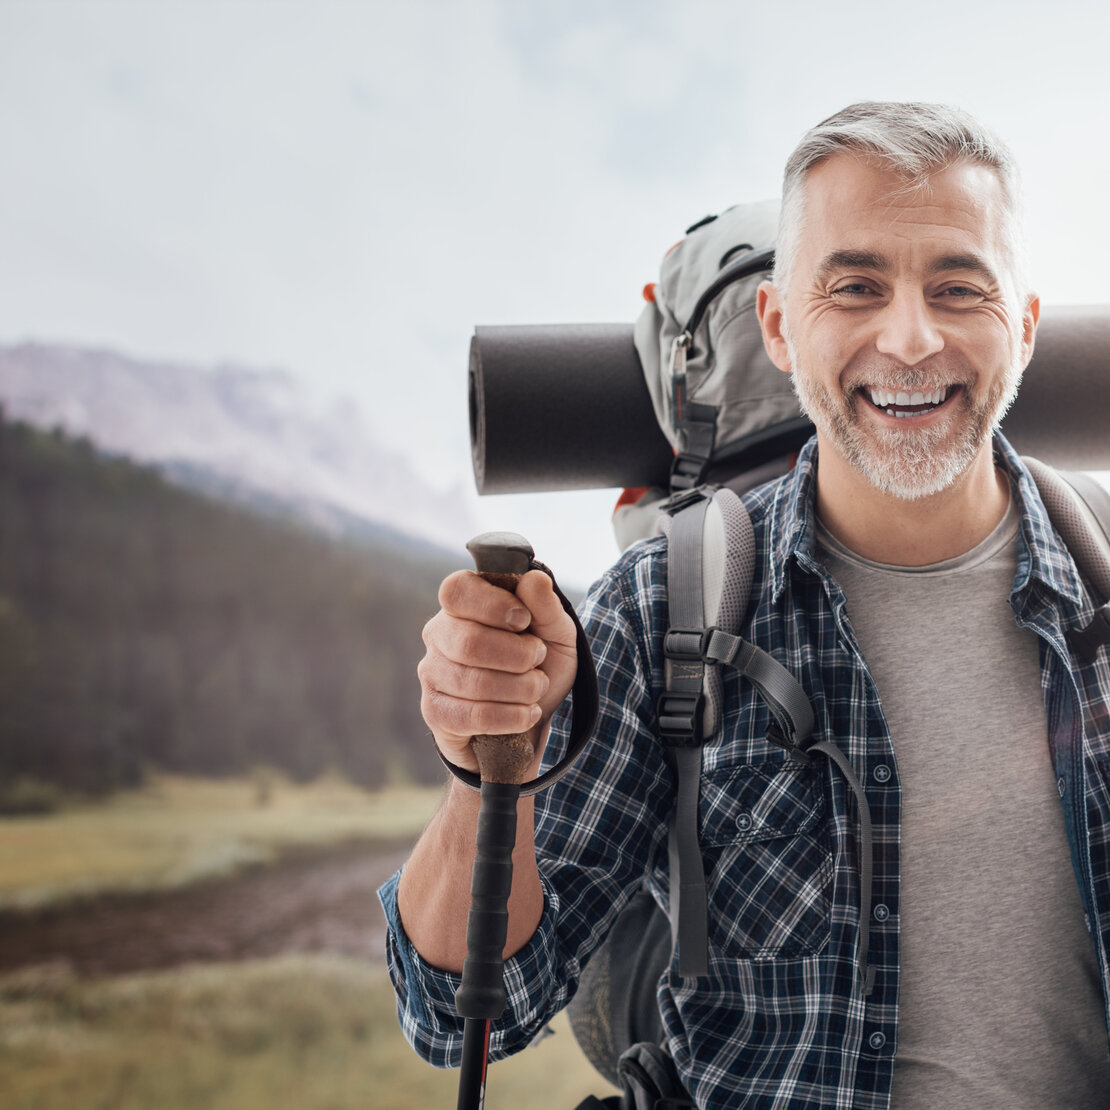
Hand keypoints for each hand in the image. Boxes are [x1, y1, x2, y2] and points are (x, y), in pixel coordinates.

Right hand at [418, 568, 577, 773]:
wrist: (534, 716)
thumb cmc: (540, 665)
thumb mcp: (556, 633)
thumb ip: (546, 606)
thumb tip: (534, 578)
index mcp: (463, 604)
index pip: (457, 590)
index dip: (493, 605)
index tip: (524, 620)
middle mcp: (438, 634)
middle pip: (468, 641)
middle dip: (517, 655)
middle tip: (538, 659)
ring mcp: (431, 673)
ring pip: (472, 682)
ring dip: (520, 688)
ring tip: (537, 688)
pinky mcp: (435, 711)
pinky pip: (470, 716)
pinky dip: (509, 717)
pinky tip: (526, 714)